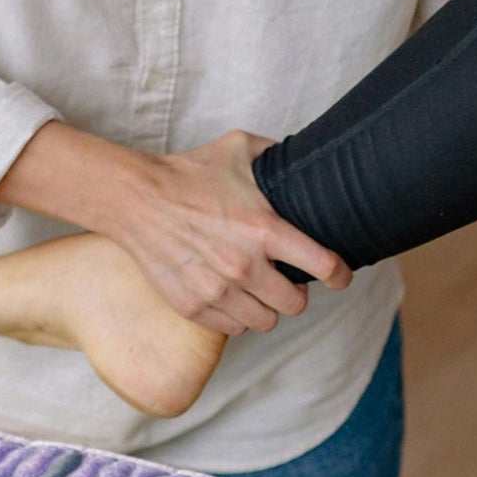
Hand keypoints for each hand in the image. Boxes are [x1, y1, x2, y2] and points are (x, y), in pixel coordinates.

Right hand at [104, 130, 351, 337]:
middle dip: (297, 292)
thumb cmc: (189, 172)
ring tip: (257, 289)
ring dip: (266, 307)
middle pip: (296, 304)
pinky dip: (237, 315)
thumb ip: (276, 154)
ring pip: (266, 321)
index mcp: (264, 229)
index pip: (324, 266)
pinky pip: (233, 328)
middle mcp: (244, 265)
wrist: (136, 198)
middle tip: (286, 279)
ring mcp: (218, 290)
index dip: (340, 275)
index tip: (340, 276)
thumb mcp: (239, 148)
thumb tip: (302, 156)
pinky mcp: (194, 305)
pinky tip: (230, 294)